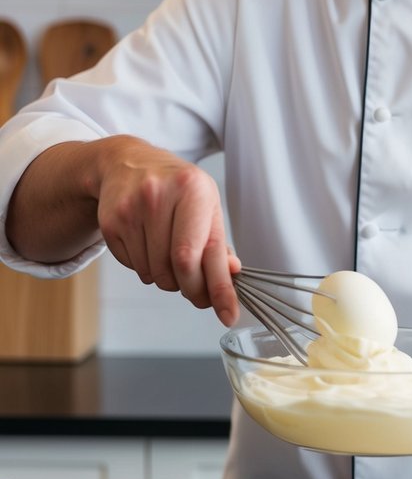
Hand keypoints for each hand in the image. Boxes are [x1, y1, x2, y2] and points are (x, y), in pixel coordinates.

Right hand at [95, 137, 240, 325]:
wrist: (128, 163)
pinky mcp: (110, 222)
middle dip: (191, 288)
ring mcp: (131, 209)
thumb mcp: (206, 205)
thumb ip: (218, 242)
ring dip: (167, 278)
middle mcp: (160, 195)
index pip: (202, 254)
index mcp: (193, 189)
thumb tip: (232, 274)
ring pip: (154, 273)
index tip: (228, 315)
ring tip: (169, 254)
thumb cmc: (176, 188)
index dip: (218, 289)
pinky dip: (146, 267)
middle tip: (196, 290)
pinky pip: (133, 267)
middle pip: (177, 268)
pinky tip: (148, 244)